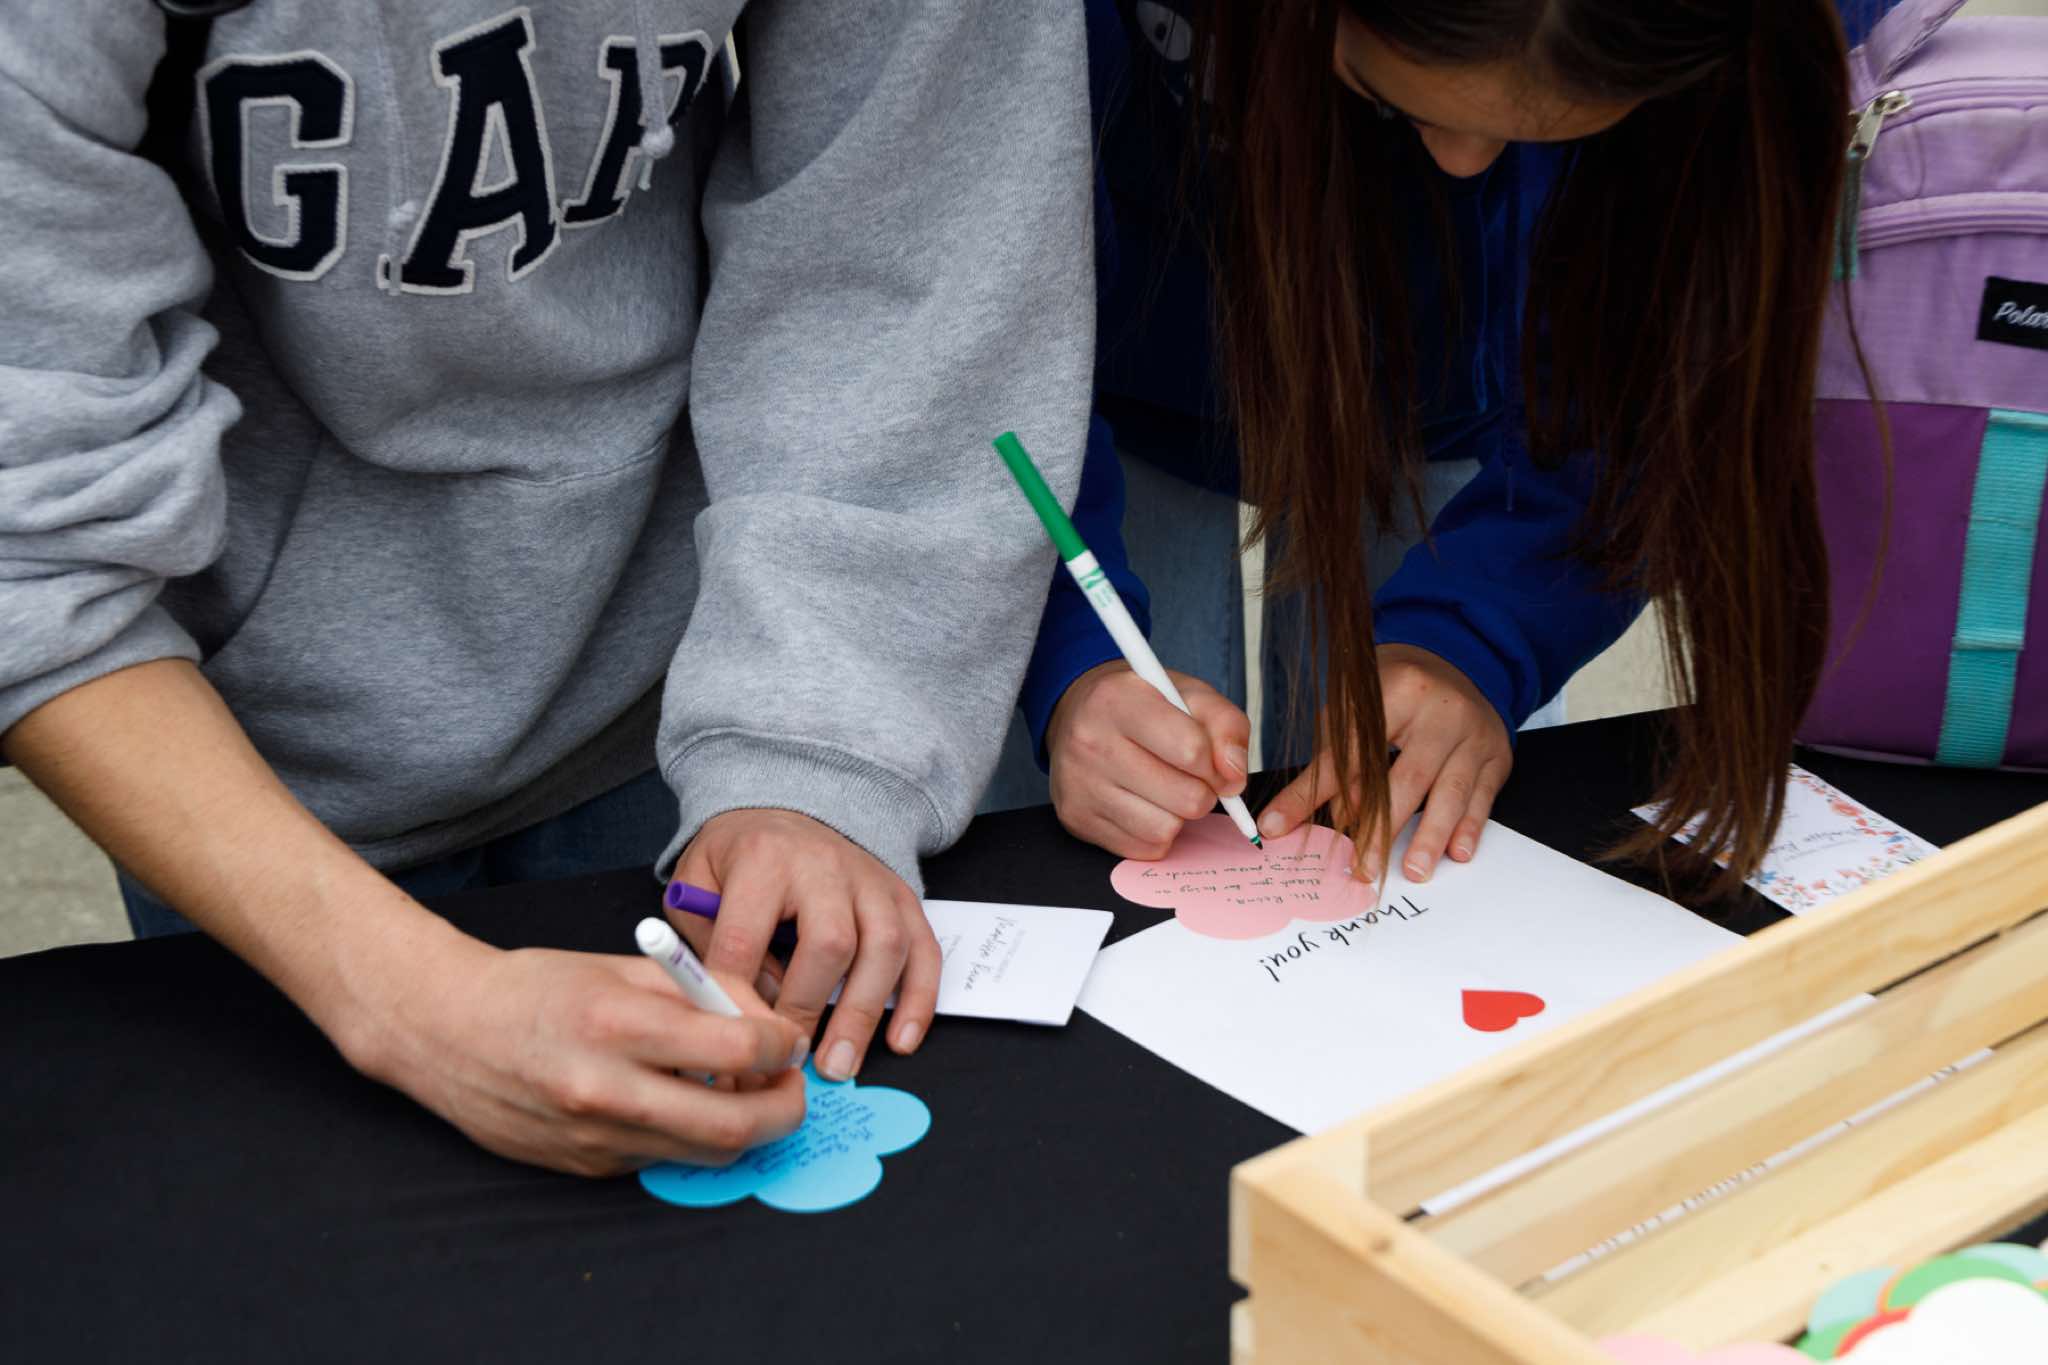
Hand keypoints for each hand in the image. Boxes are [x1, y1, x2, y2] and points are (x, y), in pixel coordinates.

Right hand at [352, 935, 808, 1177]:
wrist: (445, 1031)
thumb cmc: (537, 987)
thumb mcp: (623, 968)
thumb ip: (700, 994)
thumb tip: (765, 1022)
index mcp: (617, 1024)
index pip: (735, 1051)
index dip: (781, 1047)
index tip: (787, 1041)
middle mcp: (606, 1090)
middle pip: (734, 1127)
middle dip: (784, 1109)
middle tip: (791, 1087)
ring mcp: (595, 1138)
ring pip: (706, 1153)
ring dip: (742, 1127)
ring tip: (738, 1091)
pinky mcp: (586, 1167)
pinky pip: (663, 1157)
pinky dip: (687, 1134)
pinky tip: (675, 1101)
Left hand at [676, 809, 939, 1083]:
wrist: (789, 808)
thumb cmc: (739, 860)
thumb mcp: (696, 884)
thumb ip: (709, 942)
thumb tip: (750, 1006)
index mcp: (763, 859)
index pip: (746, 937)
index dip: (739, 998)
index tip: (734, 1040)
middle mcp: (824, 867)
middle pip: (829, 942)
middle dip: (808, 1009)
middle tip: (789, 1059)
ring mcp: (871, 882)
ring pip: (884, 948)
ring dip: (862, 1014)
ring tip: (840, 1065)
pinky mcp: (903, 898)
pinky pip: (924, 950)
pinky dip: (919, 1000)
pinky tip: (900, 1040)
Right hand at [1047, 661, 1251, 859]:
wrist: (1077, 716)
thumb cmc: (1142, 706)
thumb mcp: (1190, 695)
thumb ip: (1227, 726)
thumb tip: (1234, 777)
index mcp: (1119, 700)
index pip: (1191, 750)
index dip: (1218, 764)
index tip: (1215, 763)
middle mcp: (1091, 742)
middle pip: (1185, 798)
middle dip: (1202, 793)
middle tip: (1192, 778)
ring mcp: (1080, 786)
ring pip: (1165, 830)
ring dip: (1178, 815)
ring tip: (1165, 789)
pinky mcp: (1078, 820)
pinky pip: (1144, 848)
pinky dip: (1155, 832)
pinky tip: (1144, 805)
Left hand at [1258, 644, 1510, 883]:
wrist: (1456, 662)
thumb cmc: (1394, 691)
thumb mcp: (1354, 709)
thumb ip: (1335, 759)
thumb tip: (1324, 816)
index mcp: (1395, 692)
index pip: (1350, 753)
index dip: (1316, 793)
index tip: (1282, 826)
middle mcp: (1439, 712)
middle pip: (1406, 777)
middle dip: (1381, 828)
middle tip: (1362, 868)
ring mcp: (1473, 734)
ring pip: (1449, 792)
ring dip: (1429, 837)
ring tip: (1412, 871)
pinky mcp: (1496, 755)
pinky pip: (1482, 797)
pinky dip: (1469, 828)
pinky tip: (1457, 853)